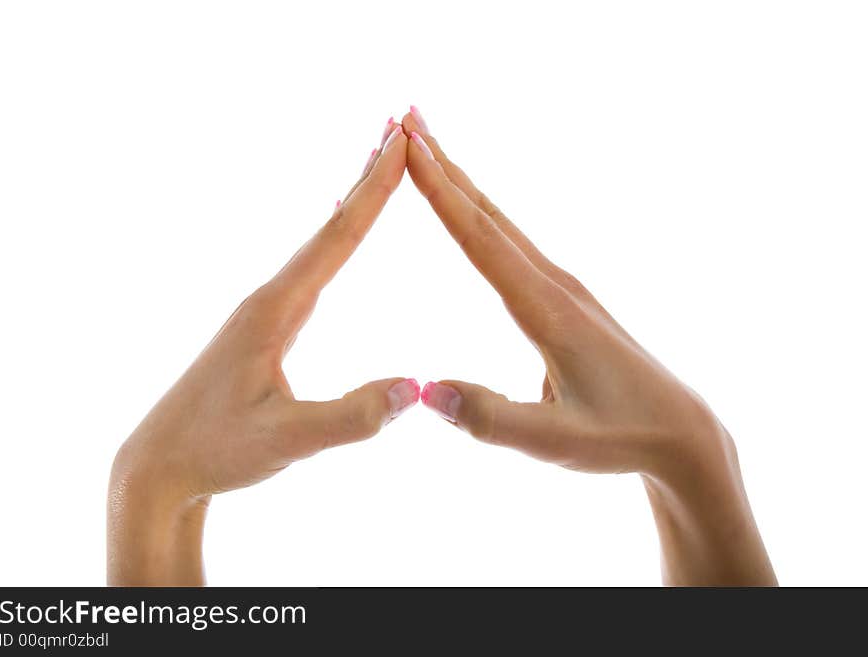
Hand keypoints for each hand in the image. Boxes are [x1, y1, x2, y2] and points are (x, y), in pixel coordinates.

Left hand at [108, 120, 419, 584]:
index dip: (373, 190)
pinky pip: (312, 268)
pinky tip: (340, 235)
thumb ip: (352, 417)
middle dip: (367, 176)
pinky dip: (337, 237)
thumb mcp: (288, 441)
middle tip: (398, 125)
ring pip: (319, 243)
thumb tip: (416, 387)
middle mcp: (268, 298)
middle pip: (329, 226)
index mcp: (274, 310)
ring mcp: (264, 311)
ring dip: (354, 201)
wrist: (160, 466)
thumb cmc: (216, 451)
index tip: (400, 142)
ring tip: (379, 163)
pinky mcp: (263, 328)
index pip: (336, 239)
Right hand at [402, 107, 776, 585]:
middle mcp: (555, 285)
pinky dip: (481, 213)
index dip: (441, 192)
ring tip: (428, 146)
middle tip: (405, 119)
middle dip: (444, 163)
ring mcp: (563, 286)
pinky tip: (472, 208)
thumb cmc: (619, 436)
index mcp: (547, 310)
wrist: (678, 431)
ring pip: (501, 222)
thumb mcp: (553, 442)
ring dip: (461, 181)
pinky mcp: (565, 297)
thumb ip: (490, 418)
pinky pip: (512, 242)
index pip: (482, 240)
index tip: (409, 148)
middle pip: (489, 214)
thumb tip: (425, 389)